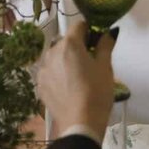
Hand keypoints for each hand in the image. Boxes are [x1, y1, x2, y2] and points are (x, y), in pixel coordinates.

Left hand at [35, 20, 115, 141]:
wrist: (81, 123)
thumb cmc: (96, 92)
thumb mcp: (105, 67)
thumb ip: (105, 45)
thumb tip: (109, 32)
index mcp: (69, 44)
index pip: (79, 25)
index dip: (90, 30)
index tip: (97, 41)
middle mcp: (52, 51)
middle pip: (66, 41)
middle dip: (78, 47)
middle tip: (91, 62)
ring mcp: (43, 68)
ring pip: (56, 56)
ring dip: (66, 59)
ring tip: (79, 77)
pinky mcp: (39, 83)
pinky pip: (50, 71)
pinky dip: (58, 74)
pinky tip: (68, 87)